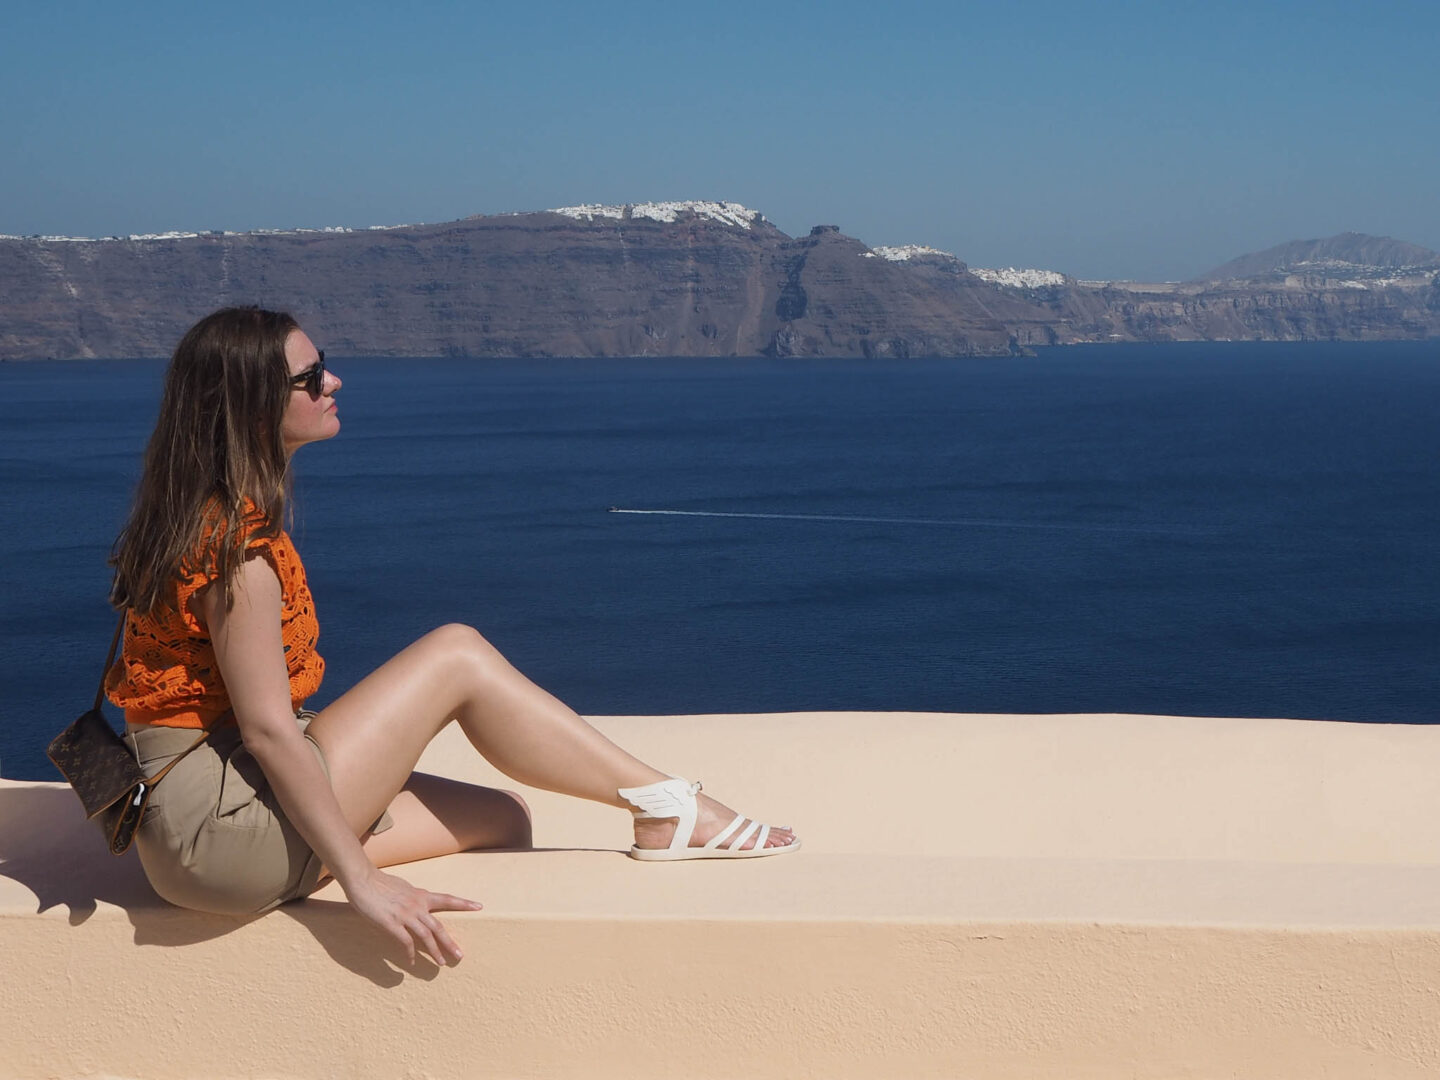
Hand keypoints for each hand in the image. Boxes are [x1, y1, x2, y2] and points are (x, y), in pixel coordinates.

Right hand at [344, 867, 482, 966]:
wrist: (363, 880)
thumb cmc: (380, 882)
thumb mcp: (404, 888)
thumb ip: (414, 898)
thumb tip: (419, 902)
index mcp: (421, 895)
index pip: (447, 899)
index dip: (463, 904)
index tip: (479, 906)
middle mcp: (417, 905)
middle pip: (438, 926)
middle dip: (450, 942)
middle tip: (460, 955)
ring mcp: (405, 915)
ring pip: (425, 936)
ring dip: (434, 951)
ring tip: (440, 964)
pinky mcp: (391, 924)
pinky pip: (405, 942)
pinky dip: (410, 953)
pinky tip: (411, 962)